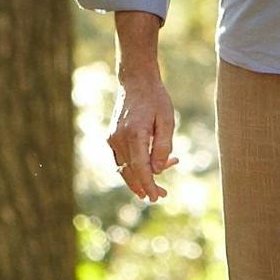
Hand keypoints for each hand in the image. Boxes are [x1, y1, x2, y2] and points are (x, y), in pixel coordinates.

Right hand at [107, 70, 175, 202]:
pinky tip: (150, 166)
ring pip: (124, 169)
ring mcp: (113, 139)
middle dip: (145, 187)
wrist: (136, 82)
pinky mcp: (112, 138)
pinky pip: (121, 160)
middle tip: (163, 195)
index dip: (148, 185)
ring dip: (140, 179)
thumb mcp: (167, 120)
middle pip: (130, 172)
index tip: (156, 197)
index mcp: (134, 134)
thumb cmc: (155, 99)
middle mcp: (119, 139)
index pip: (140, 168)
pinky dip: (133, 168)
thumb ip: (163, 146)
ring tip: (159, 182)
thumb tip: (158, 170)